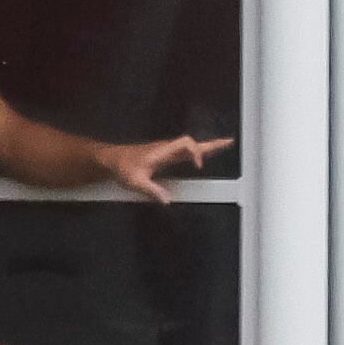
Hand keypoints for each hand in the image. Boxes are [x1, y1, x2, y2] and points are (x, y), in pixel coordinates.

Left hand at [98, 135, 235, 203]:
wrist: (112, 159)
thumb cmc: (123, 168)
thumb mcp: (135, 182)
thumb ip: (152, 191)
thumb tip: (168, 202)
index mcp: (163, 151)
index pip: (186, 145)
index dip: (196, 153)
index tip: (200, 167)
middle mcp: (168, 149)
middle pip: (194, 143)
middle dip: (213, 144)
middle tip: (231, 143)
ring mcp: (168, 151)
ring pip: (192, 147)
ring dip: (209, 147)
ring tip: (225, 147)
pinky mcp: (167, 156)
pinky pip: (187, 152)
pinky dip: (200, 152)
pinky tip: (206, 157)